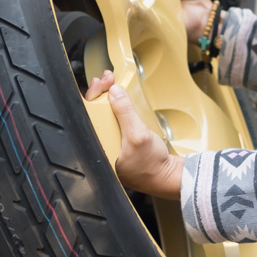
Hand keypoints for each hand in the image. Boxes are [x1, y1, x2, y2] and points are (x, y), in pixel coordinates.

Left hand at [84, 69, 182, 197]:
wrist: (168, 177)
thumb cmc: (152, 165)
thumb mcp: (138, 135)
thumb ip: (125, 113)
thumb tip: (113, 92)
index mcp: (98, 149)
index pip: (88, 118)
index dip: (93, 97)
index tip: (101, 83)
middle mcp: (101, 148)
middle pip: (94, 115)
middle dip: (99, 94)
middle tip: (107, 79)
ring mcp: (111, 147)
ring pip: (103, 118)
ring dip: (107, 99)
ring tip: (110, 84)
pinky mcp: (120, 146)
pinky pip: (113, 124)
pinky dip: (114, 110)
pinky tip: (117, 101)